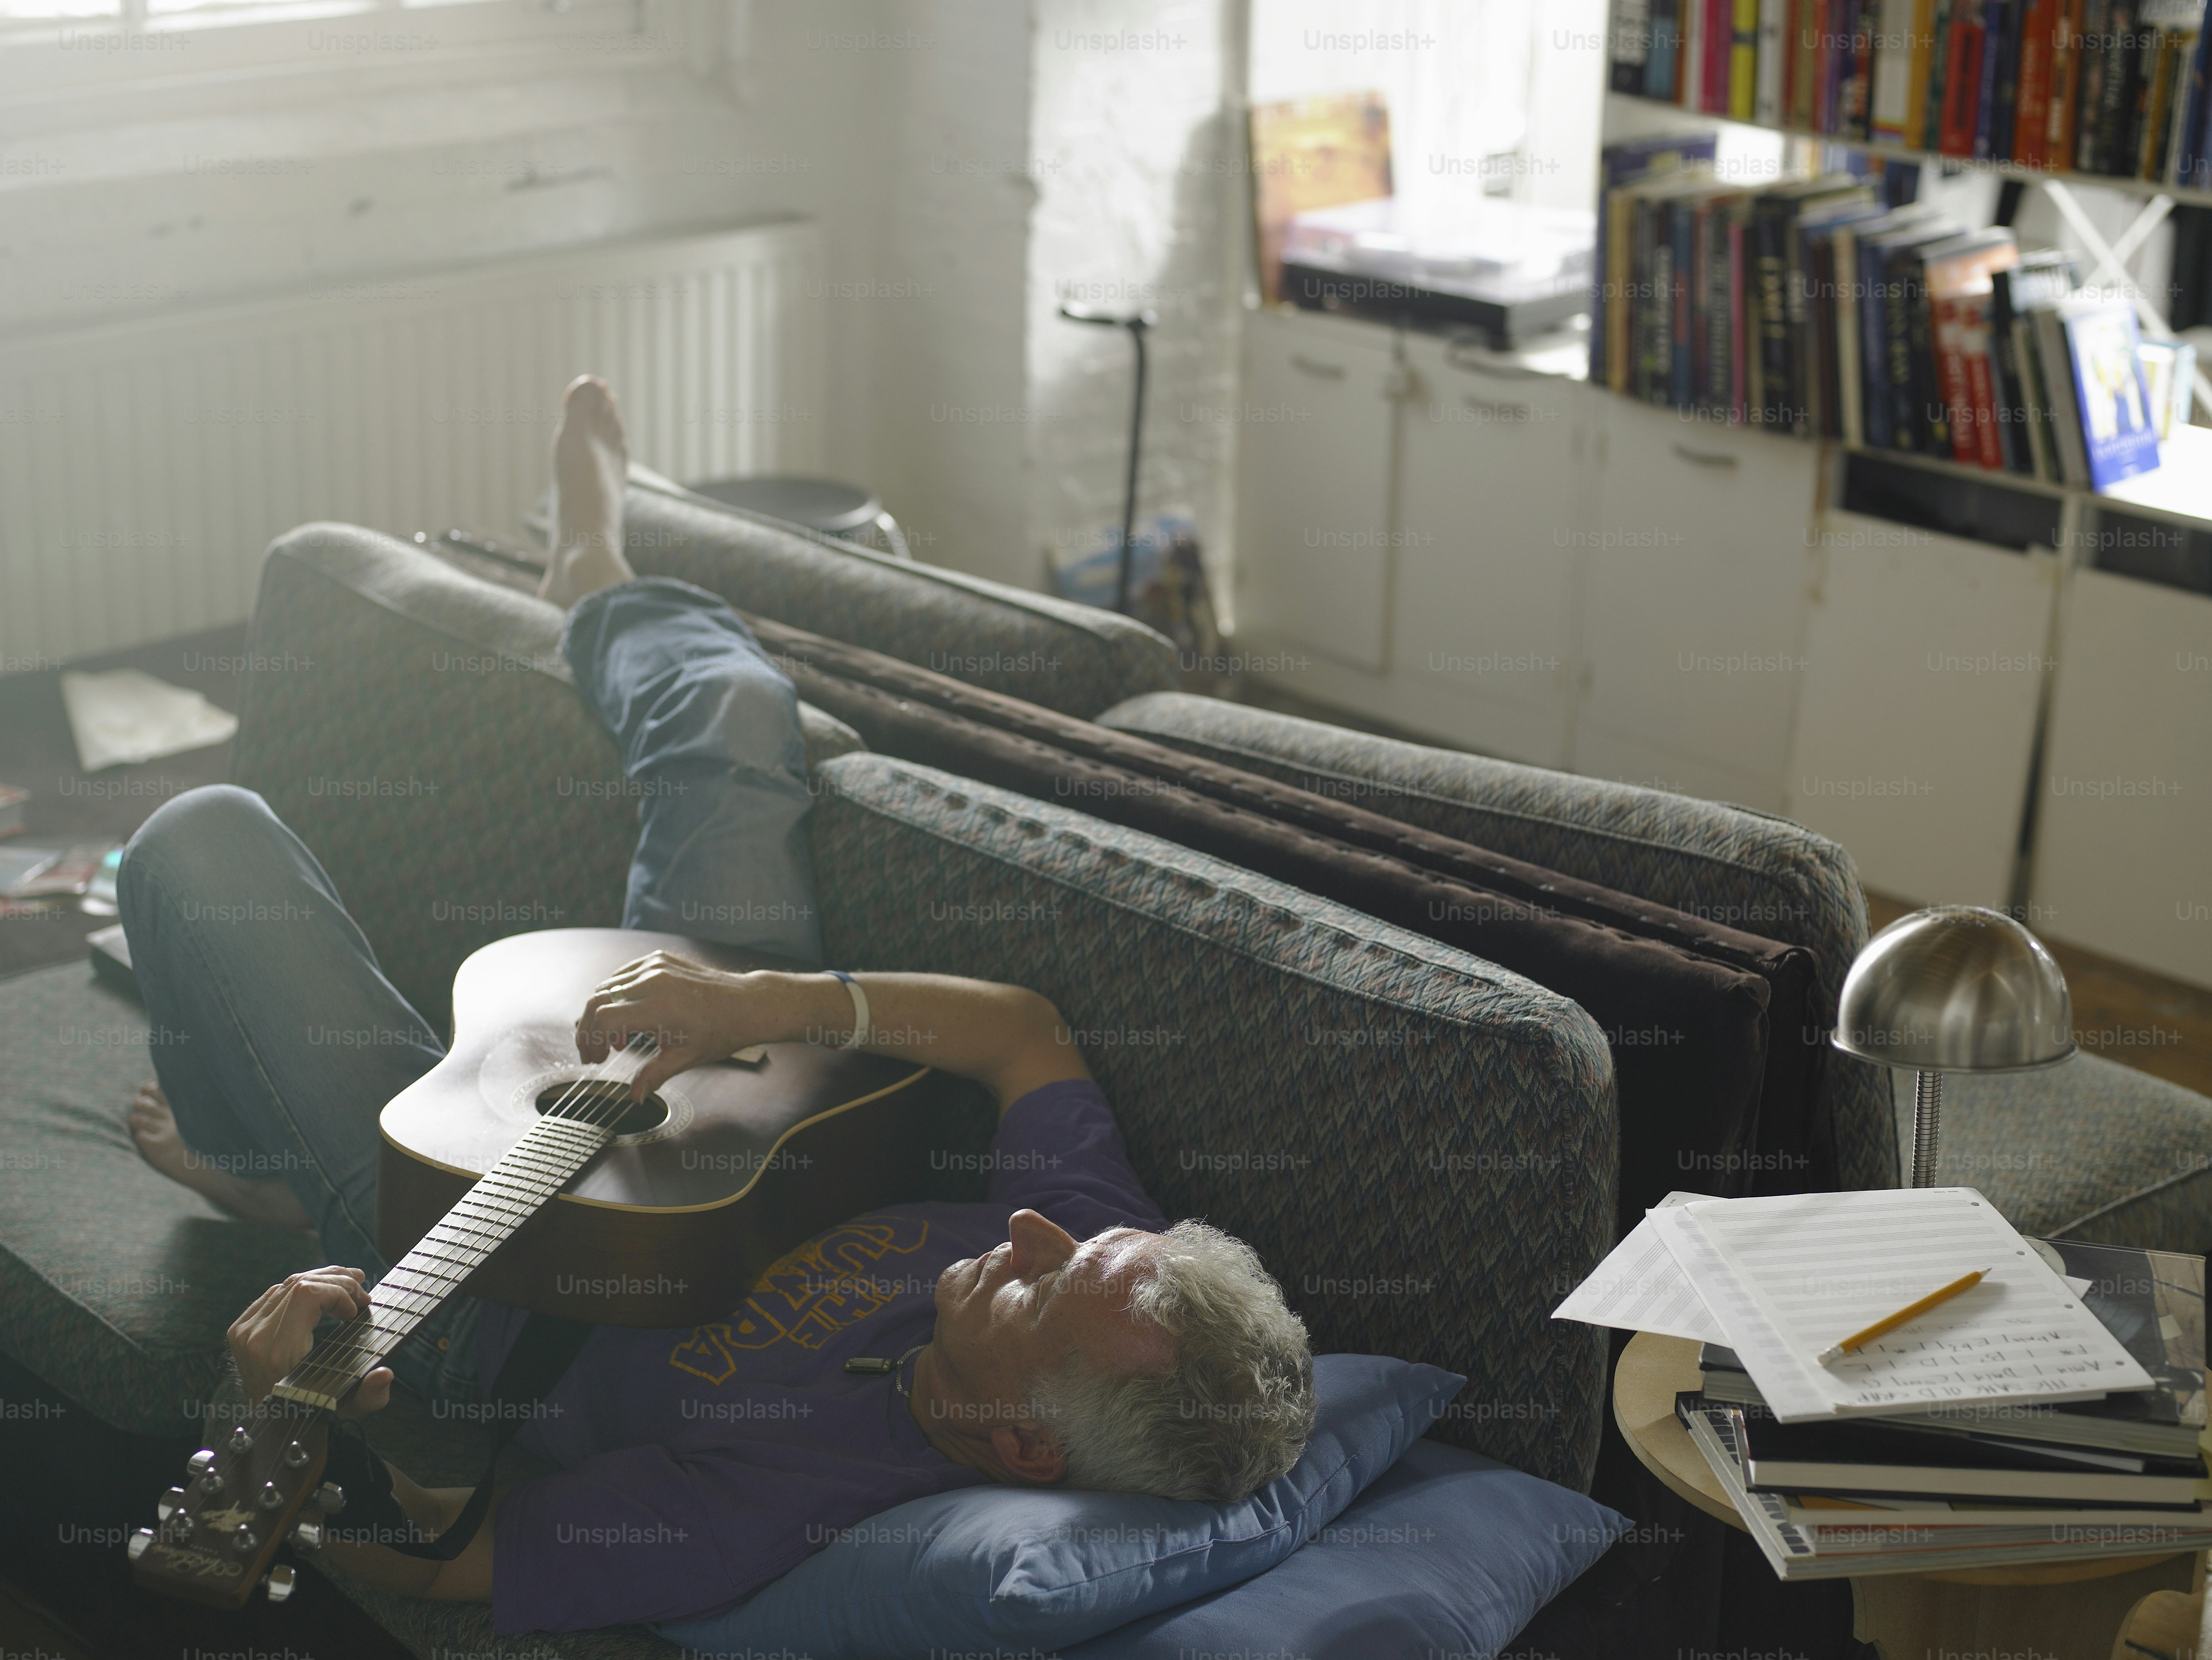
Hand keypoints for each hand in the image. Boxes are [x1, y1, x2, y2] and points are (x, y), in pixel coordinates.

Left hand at [228, 1266, 392, 1417]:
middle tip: (361, 1294)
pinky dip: (303, 1287)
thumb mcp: (347, 1406)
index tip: (356, 1310)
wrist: (272, 1419)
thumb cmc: (313, 1408)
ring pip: (287, 1284)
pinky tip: (323, 1291)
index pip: (306, 1294)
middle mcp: (256, 1336)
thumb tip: (384, 1373)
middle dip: (337, 1281)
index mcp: (277, 1351)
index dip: (338, 1292)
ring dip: (323, 1279)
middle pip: (299, 1283)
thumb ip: (371, 1394)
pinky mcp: (241, 1327)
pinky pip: (275, 1292)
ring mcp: (245, 1330)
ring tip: (349, 1284)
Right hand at [574, 951, 762, 1100]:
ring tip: (618, 1039)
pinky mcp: (659, 958)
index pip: (603, 1020)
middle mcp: (653, 982)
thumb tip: (634, 1097)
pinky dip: (615, 994)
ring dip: (601, 1012)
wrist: (745, 1003)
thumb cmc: (720, 1031)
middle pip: (597, 1000)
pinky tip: (627, 1014)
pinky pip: (623, 973)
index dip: (591, 1041)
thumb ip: (654, 1075)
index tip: (595, 1059)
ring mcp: (655, 966)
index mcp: (659, 1009)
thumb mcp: (686, 1058)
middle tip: (595, 1052)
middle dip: (588, 1028)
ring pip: (607, 985)